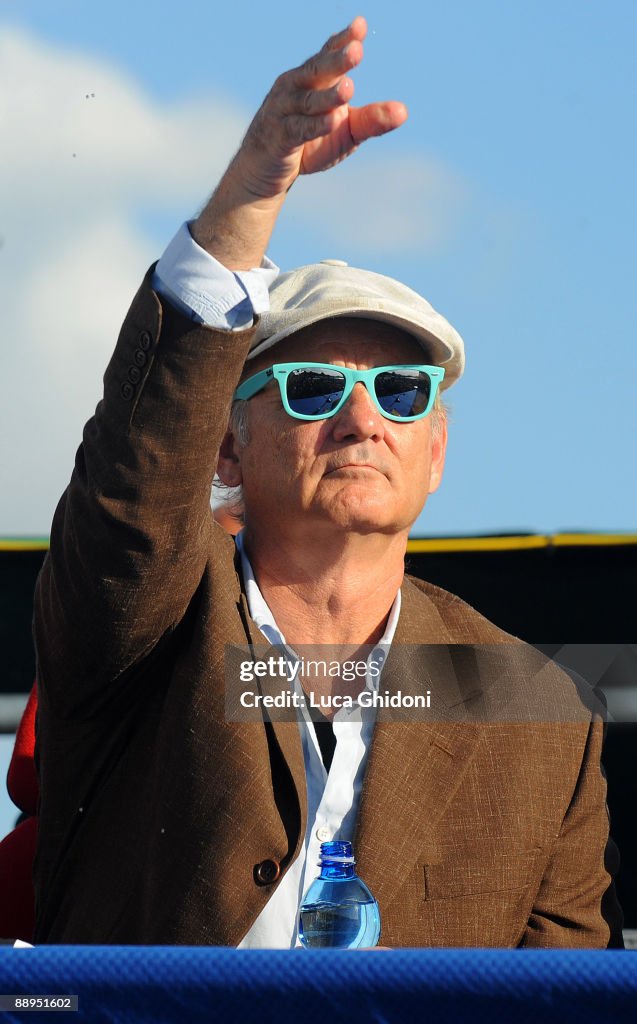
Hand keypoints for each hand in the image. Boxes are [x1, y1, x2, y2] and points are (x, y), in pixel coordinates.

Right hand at [192, 16, 406, 268]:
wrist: (265, 171)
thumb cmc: (309, 144)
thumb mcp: (345, 132)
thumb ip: (371, 120)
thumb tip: (404, 112)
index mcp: (313, 80)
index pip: (328, 55)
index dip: (343, 40)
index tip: (361, 26)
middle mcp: (295, 87)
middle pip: (318, 70)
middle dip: (337, 60)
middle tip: (357, 50)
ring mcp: (283, 111)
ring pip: (308, 100)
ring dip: (328, 96)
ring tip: (350, 88)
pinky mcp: (279, 137)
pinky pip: (298, 129)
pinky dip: (314, 126)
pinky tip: (331, 121)